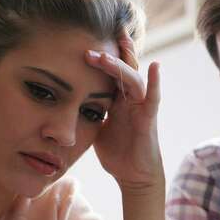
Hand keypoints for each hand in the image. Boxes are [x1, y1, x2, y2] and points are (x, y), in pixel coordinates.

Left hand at [85, 33, 164, 194]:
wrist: (134, 176)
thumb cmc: (117, 153)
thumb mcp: (96, 127)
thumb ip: (88, 111)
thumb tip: (64, 102)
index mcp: (117, 99)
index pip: (110, 71)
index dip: (101, 56)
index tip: (83, 43)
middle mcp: (131, 98)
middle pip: (123, 68)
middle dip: (110, 54)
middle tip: (90, 44)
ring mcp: (141, 106)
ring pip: (133, 78)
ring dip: (119, 66)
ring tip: (104, 56)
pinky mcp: (149, 118)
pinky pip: (153, 97)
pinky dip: (155, 82)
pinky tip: (155, 66)